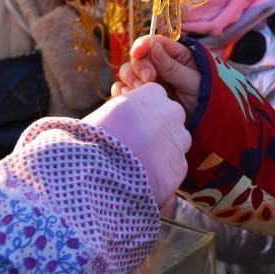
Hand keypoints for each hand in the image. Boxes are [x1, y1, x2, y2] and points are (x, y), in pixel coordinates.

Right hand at [83, 83, 191, 205]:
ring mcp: (178, 140)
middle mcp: (170, 113)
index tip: (134, 123)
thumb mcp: (108, 112)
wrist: (98, 171)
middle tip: (139, 143)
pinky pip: (175, 167)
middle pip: (172, 118)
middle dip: (161, 129)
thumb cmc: (95, 138)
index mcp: (151, 94)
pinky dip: (164, 173)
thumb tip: (127, 116)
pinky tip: (145, 178)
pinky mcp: (179, 166)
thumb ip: (127, 110)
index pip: (158, 96)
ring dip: (165, 150)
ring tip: (142, 163)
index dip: (146, 111)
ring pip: (178, 142)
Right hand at [111, 36, 201, 116]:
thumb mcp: (192, 79)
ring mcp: (148, 81)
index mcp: (173, 54)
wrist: (205, 120)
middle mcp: (157, 65)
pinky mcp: (141, 96)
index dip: (142, 45)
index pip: (152, 42)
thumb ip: (171, 65)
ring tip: (145, 90)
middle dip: (140, 67)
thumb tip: (153, 45)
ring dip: (132, 80)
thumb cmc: (204, 95)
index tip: (137, 53)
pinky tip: (133, 98)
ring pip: (127, 73)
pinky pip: (123, 90)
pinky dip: (123, 92)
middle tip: (150, 78)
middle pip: (136, 58)